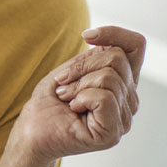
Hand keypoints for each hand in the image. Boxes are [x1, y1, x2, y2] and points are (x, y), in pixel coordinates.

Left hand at [11, 25, 145, 166]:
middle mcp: (129, 100)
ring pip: (109, 77)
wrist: (31, 131)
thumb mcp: (69, 70)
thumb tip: (104, 43)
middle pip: (116, 58)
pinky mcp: (112, 132)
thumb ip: (92, 58)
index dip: (114, 33)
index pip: (136, 46)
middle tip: (63, 85)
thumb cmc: (48, 102)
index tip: (86, 36)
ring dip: (77, 85)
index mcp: (121, 82)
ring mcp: (123, 118)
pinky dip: (81, 97)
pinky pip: (104, 97)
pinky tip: (73, 109)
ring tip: (66, 99)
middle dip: (81, 66)